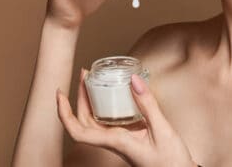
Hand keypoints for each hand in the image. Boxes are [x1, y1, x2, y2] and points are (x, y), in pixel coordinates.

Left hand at [56, 69, 197, 166]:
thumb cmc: (171, 162)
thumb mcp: (162, 129)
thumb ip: (148, 104)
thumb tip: (133, 79)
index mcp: (115, 142)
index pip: (78, 131)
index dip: (64, 113)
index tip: (60, 93)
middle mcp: (113, 141)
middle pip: (84, 120)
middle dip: (79, 96)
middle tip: (84, 73)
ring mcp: (119, 140)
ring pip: (95, 120)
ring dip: (90, 99)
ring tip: (93, 78)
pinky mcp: (128, 137)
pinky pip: (109, 120)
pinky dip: (105, 104)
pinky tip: (112, 92)